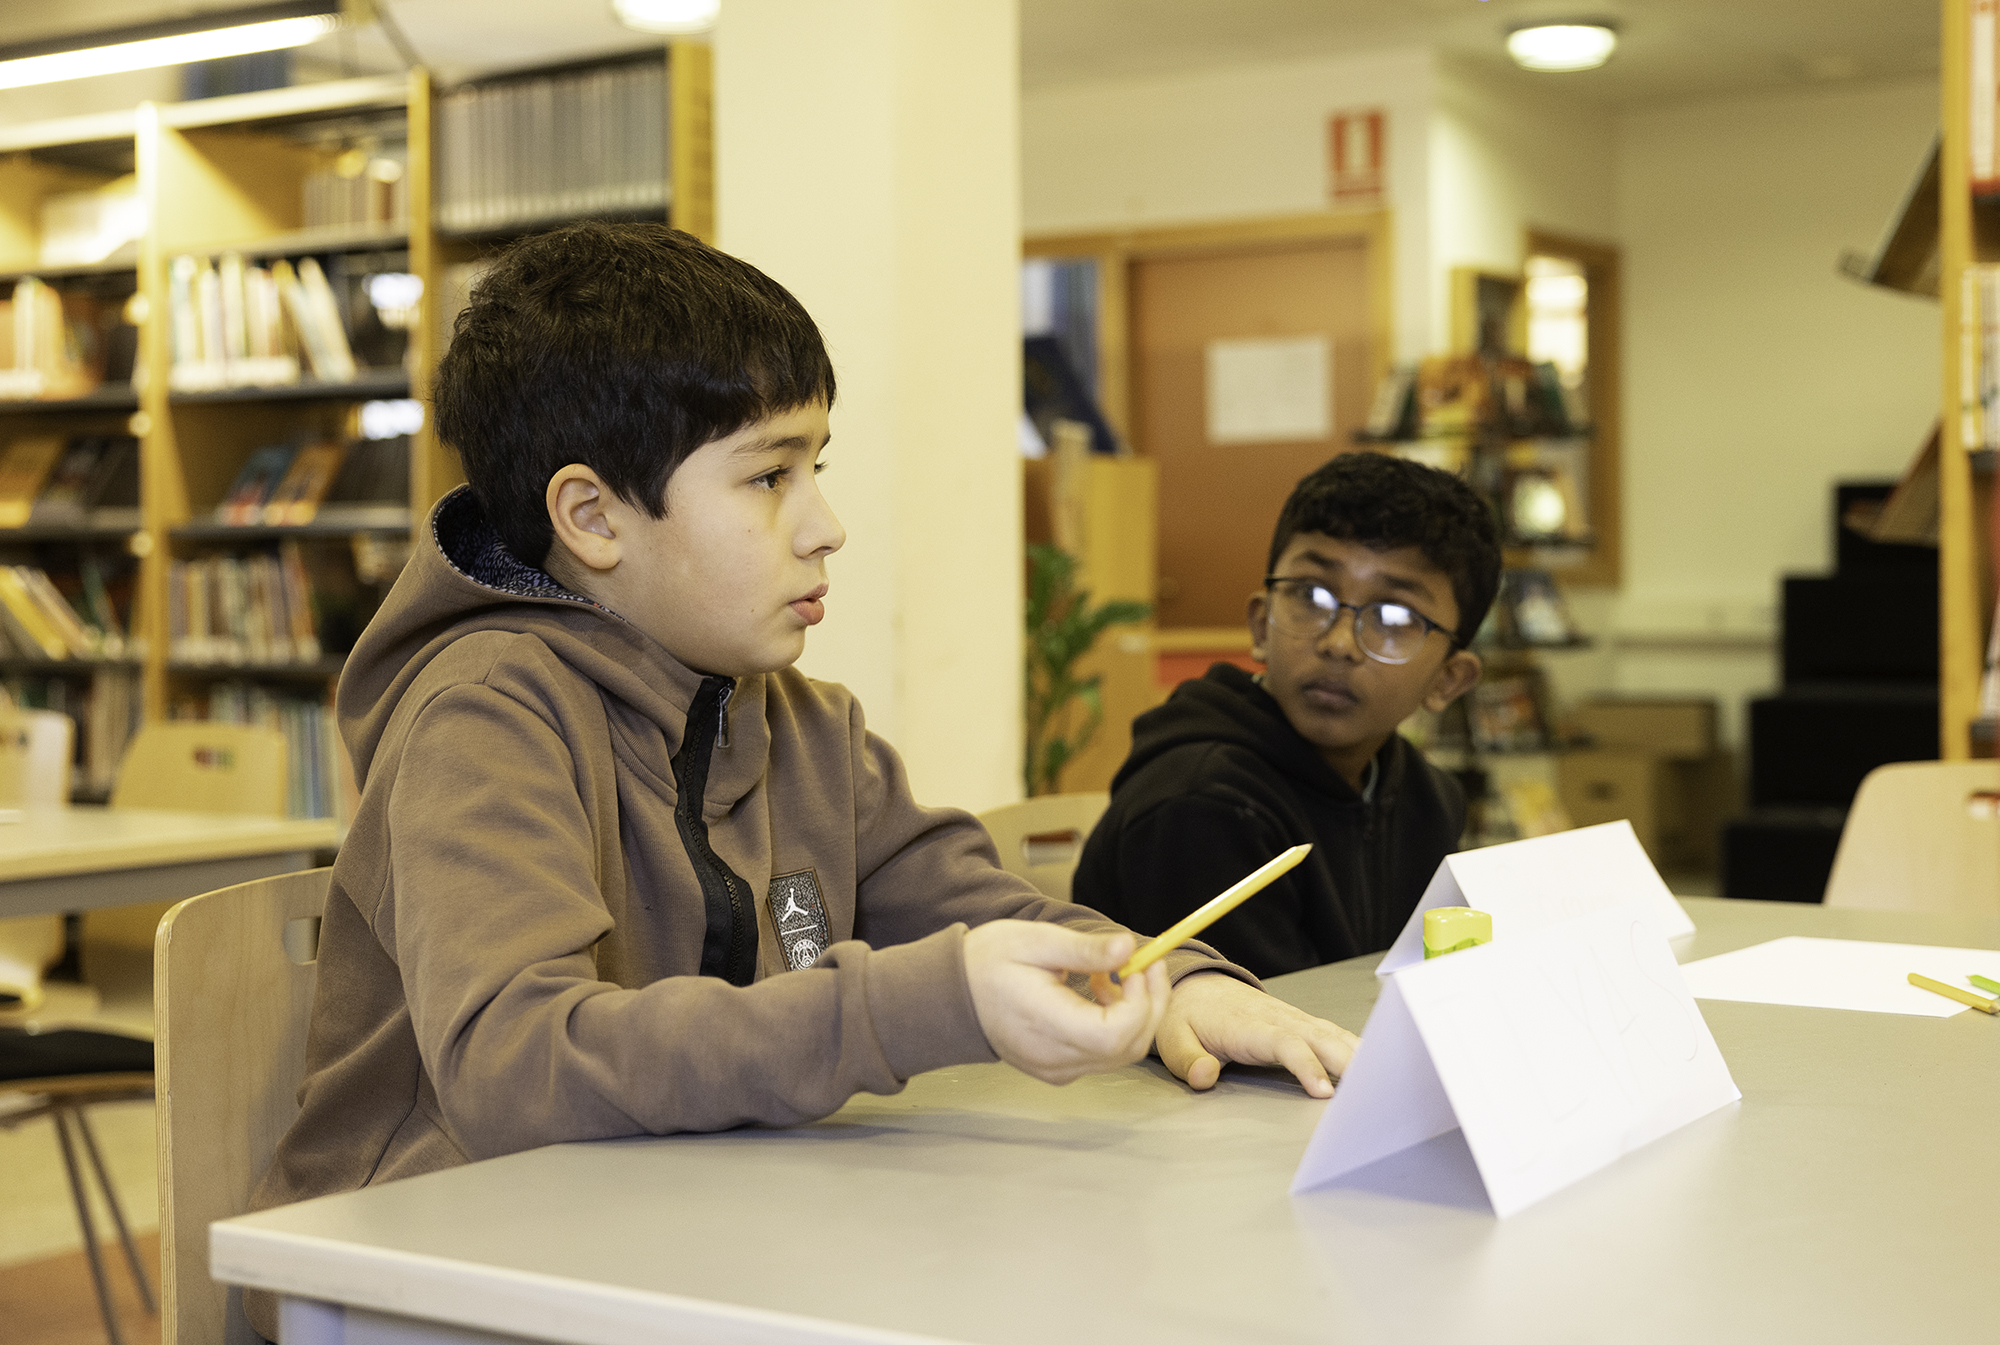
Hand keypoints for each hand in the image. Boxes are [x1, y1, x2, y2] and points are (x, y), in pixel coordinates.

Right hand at [963, 921, 1170, 1085]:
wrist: (950, 996)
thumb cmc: (986, 964)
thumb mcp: (1036, 941)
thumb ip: (1085, 949)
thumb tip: (1129, 947)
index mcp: (1047, 1026)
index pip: (1115, 1033)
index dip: (1141, 1001)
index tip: (1141, 964)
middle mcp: (1055, 1058)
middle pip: (1128, 1047)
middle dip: (1150, 1004)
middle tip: (1147, 963)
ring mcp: (1057, 1069)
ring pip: (1121, 1053)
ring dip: (1134, 1013)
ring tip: (1111, 974)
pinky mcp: (1058, 1069)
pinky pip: (1103, 1054)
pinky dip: (1116, 1024)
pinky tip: (1098, 993)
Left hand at [1156, 972, 1357, 1097]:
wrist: (1195, 987)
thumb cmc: (1187, 1016)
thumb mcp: (1172, 1038)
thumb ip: (1188, 1059)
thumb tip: (1205, 1076)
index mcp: (1249, 1025)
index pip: (1285, 1043)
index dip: (1307, 1066)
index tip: (1324, 1092)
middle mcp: (1277, 1018)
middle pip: (1320, 1038)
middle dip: (1348, 1062)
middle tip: (1373, 1091)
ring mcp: (1291, 1018)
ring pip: (1332, 1034)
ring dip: (1359, 1054)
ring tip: (1386, 1080)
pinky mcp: (1299, 1022)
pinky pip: (1332, 1034)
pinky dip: (1355, 1047)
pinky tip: (1375, 1065)